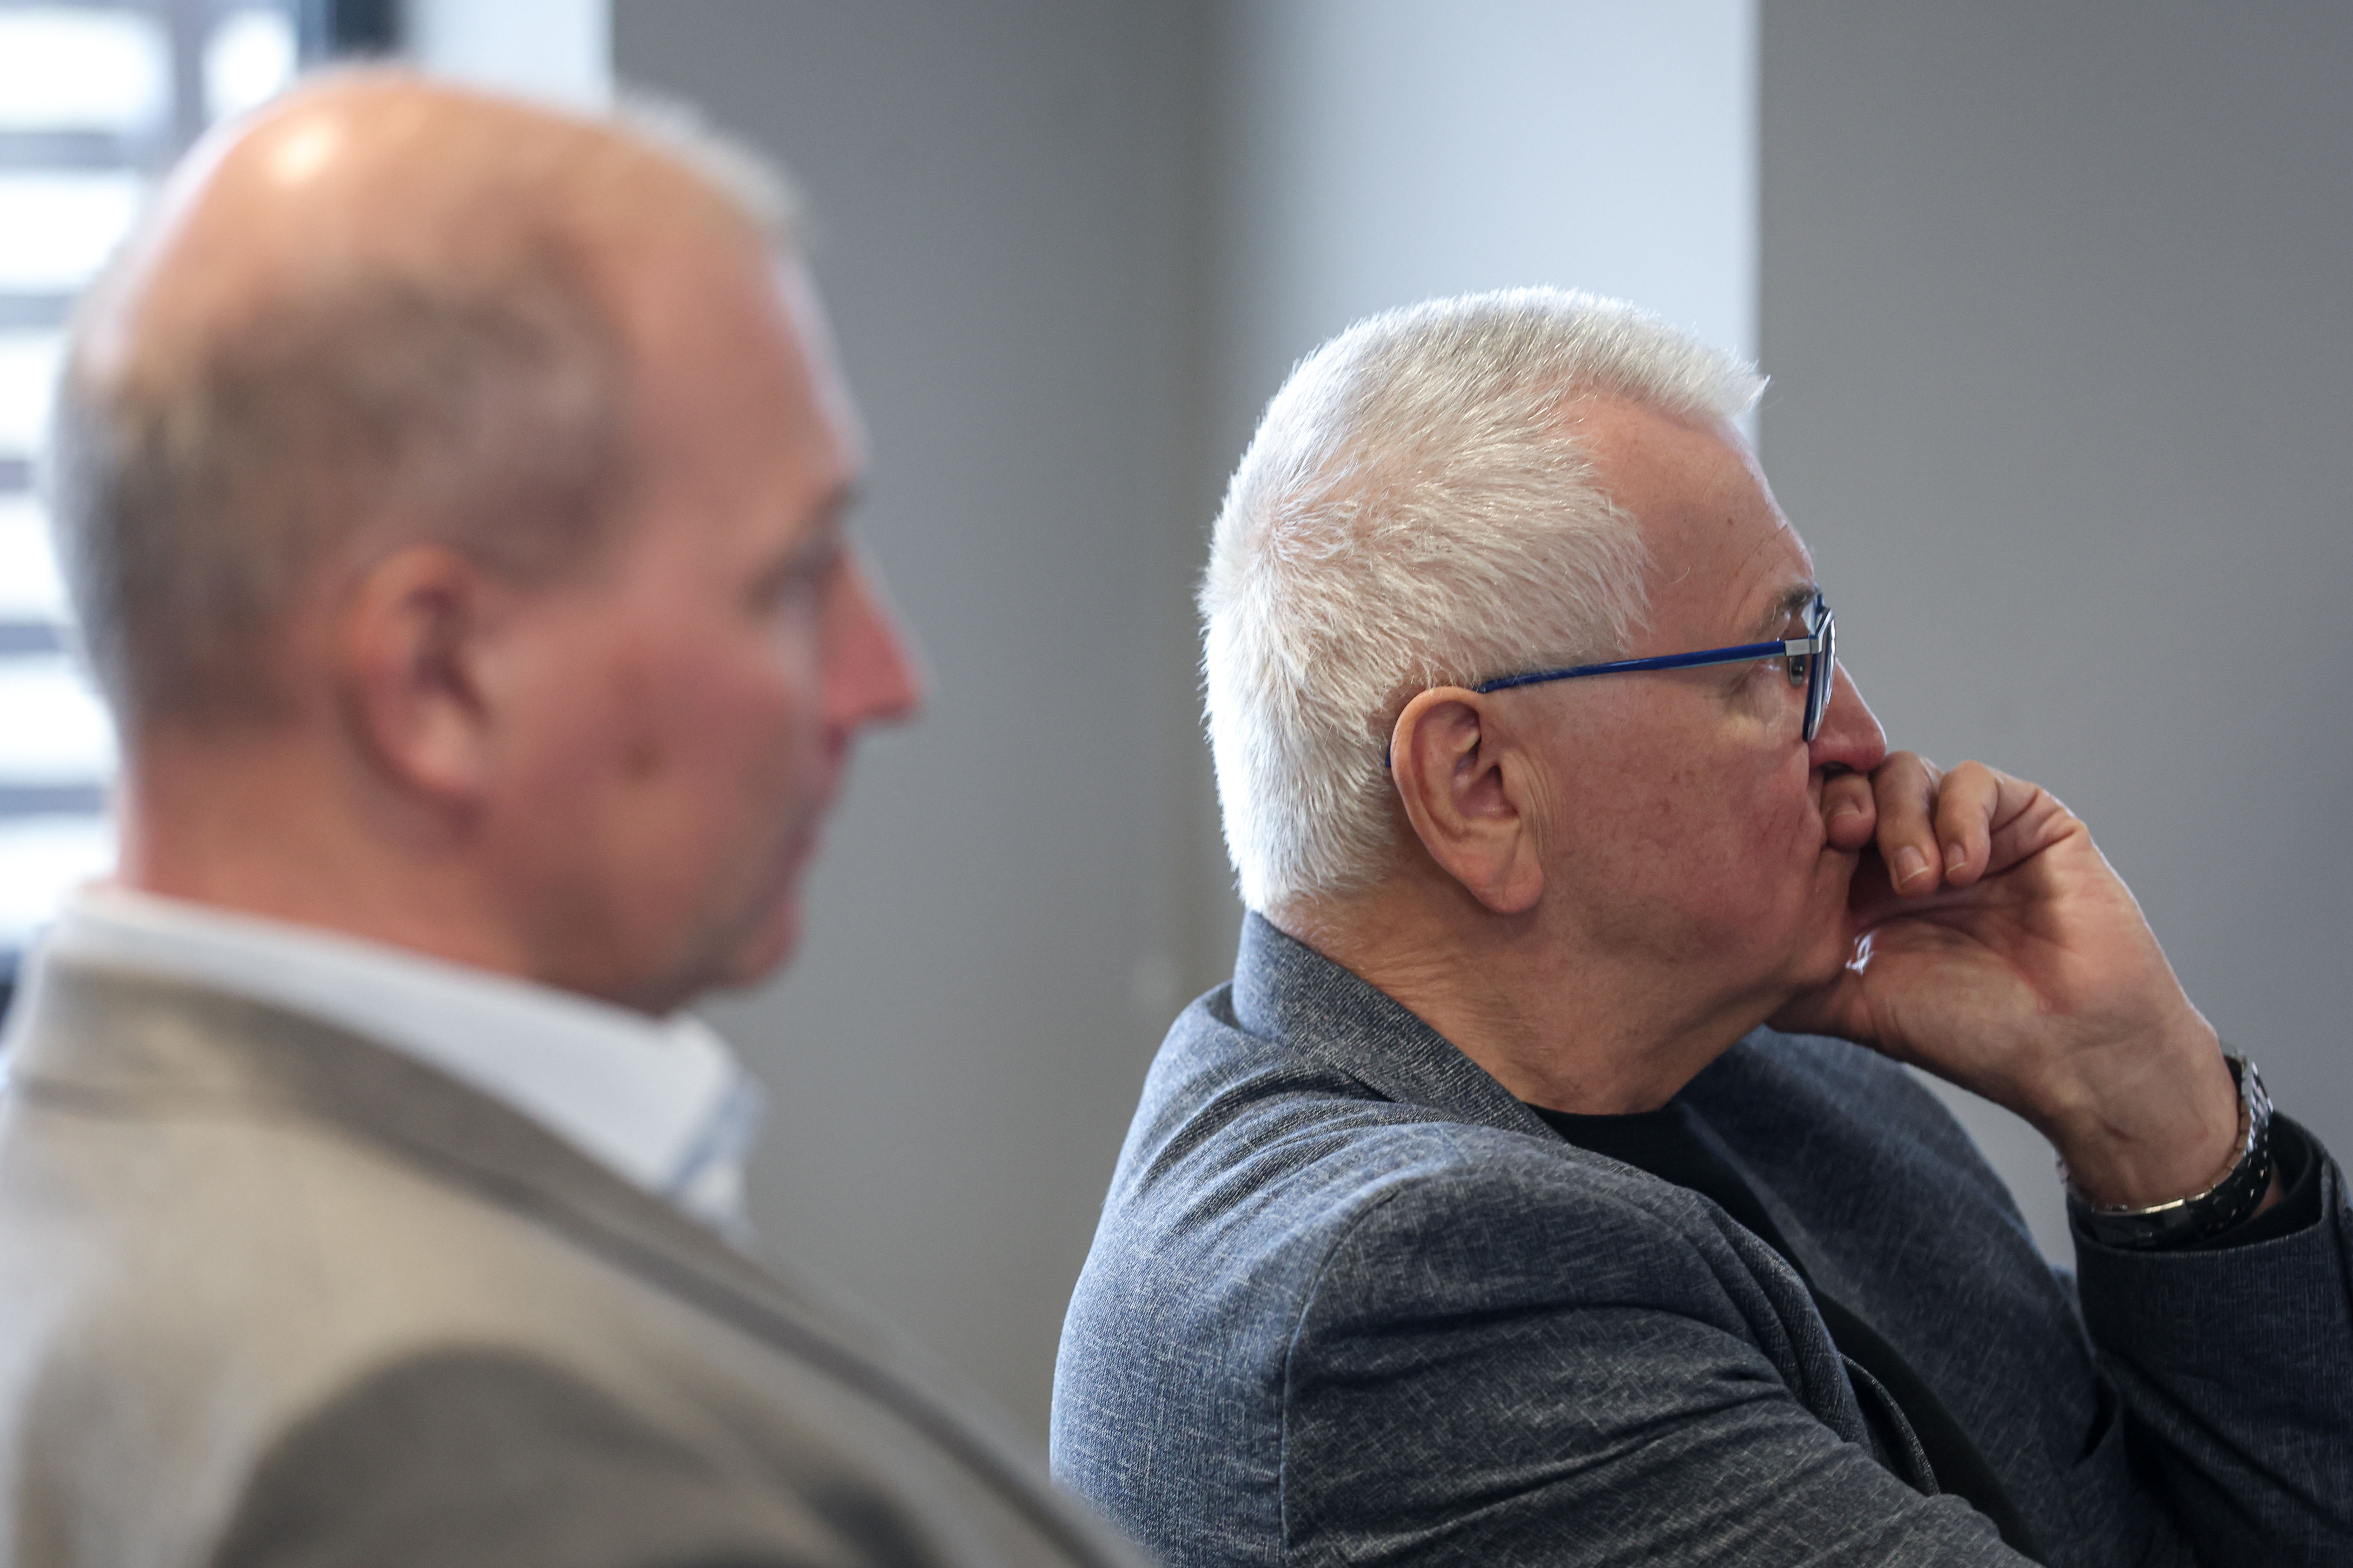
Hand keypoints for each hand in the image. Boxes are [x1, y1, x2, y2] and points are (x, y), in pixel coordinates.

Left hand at [1772, 754, 2240, 1208]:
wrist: (2073, 1054)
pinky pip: (1976, 780)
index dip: (1797, 819)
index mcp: (1868, 887)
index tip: (1788, 844)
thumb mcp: (1858, 1007)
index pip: (1816, 820)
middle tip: (1844, 840)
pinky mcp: (2029, 820)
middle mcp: (1914, 849)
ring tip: (1919, 880)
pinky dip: (1959, 814)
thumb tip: (1722, 967)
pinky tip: (1961, 869)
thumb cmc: (1973, 1036)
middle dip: (1842, 802)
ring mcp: (1971, 831)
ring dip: (1902, 817)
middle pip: (1854, 782)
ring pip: (1908, 772)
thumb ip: (1795, 978)